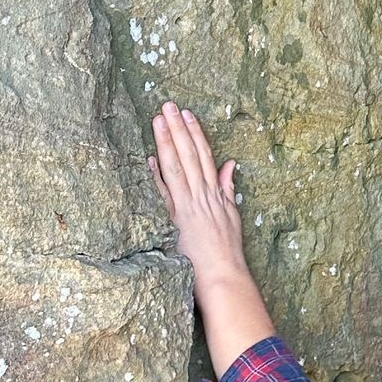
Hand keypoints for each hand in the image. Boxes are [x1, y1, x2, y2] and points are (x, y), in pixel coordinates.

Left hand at [148, 103, 245, 287]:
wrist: (223, 276)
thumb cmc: (228, 250)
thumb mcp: (232, 214)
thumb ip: (228, 188)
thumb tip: (230, 164)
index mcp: (214, 193)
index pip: (203, 155)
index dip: (195, 132)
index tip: (186, 113)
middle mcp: (201, 196)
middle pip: (188, 155)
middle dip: (178, 128)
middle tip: (168, 106)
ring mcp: (187, 207)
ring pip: (176, 168)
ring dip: (167, 142)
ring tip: (159, 120)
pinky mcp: (175, 222)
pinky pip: (164, 195)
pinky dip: (156, 176)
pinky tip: (149, 158)